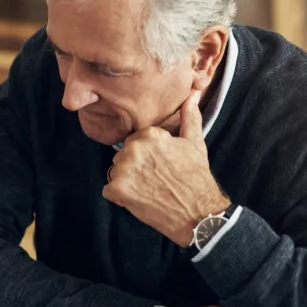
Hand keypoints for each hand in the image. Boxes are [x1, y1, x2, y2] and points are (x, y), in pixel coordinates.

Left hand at [103, 90, 229, 245]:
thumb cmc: (196, 176)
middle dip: (134, 167)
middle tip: (155, 178)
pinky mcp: (118, 190)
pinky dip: (120, 197)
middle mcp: (133, 149)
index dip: (146, 155)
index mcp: (149, 135)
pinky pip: (109, 191)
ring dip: (126, 182)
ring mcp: (124, 170)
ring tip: (149, 189)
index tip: (160, 165)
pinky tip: (139, 200)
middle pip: (122, 155)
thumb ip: (189, 116)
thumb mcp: (195, 142)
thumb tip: (192, 94)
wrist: (197, 212)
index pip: (134, 141)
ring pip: (115, 172)